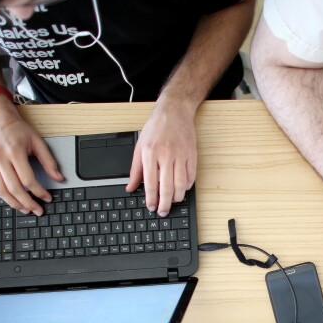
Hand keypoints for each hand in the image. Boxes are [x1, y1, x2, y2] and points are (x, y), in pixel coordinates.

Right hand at [0, 99, 62, 215]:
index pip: (27, 179)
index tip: (47, 198)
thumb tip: (59, 178)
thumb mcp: (37, 141)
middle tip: (36, 210)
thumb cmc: (16, 129)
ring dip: (13, 203)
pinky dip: (2, 195)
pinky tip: (12, 199)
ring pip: (0, 190)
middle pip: (13, 188)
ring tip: (25, 209)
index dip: (39, 192)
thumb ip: (49, 161)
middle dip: (26, 203)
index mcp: (14, 151)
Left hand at [126, 102, 196, 216]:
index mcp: (150, 153)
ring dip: (177, 197)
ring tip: (173, 201)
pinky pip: (191, 176)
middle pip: (167, 187)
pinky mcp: (191, 154)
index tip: (151, 207)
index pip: (150, 183)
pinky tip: (183, 188)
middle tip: (163, 211)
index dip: (151, 199)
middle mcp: (165, 155)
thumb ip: (135, 170)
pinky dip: (188, 186)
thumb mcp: (140, 147)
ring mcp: (180, 155)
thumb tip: (130, 187)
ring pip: (181, 184)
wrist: (174, 111)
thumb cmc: (155, 128)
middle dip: (165, 204)